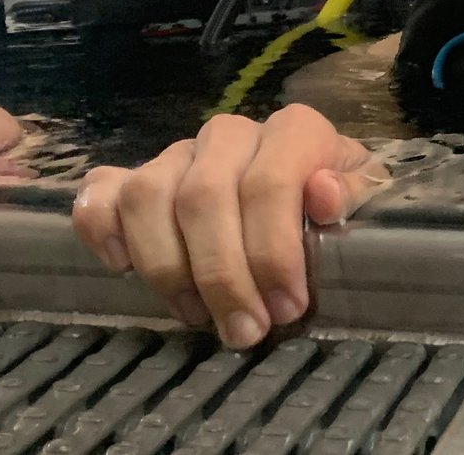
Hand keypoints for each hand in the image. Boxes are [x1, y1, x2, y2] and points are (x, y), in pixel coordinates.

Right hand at [70, 104, 388, 350]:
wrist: (305, 198)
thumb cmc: (334, 212)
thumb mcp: (364, 204)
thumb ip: (353, 196)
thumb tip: (324, 194)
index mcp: (293, 132)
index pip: (269, 182)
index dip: (273, 251)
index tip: (286, 309)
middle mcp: (230, 134)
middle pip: (204, 196)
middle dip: (222, 275)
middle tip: (245, 331)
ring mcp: (176, 154)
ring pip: (147, 196)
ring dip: (167, 267)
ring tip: (197, 316)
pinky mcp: (133, 178)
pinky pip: (99, 191)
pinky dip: (101, 229)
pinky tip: (120, 266)